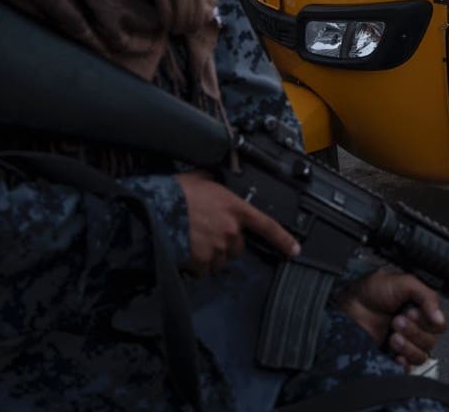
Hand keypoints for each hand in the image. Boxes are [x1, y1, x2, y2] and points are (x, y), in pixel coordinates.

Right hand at [176, 170, 300, 275]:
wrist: (154, 209)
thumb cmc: (175, 193)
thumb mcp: (201, 178)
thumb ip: (215, 183)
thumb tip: (214, 182)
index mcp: (235, 208)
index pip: (267, 225)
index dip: (283, 239)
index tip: (294, 250)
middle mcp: (230, 229)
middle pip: (238, 246)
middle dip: (226, 242)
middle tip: (208, 233)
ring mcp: (217, 247)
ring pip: (220, 259)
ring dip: (211, 255)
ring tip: (193, 240)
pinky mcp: (202, 261)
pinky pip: (204, 270)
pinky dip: (197, 265)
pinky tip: (186, 251)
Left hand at [337, 269, 446, 369]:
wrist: (348, 308)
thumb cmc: (370, 291)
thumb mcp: (402, 282)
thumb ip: (426, 296)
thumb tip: (439, 318)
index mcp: (419, 309)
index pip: (439, 324)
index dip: (428, 321)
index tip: (412, 312)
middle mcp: (414, 327)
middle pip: (431, 341)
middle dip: (414, 331)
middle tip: (397, 320)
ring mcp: (404, 344)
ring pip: (421, 355)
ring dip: (408, 346)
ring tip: (392, 336)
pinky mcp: (393, 357)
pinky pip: (409, 368)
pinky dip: (404, 361)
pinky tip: (394, 352)